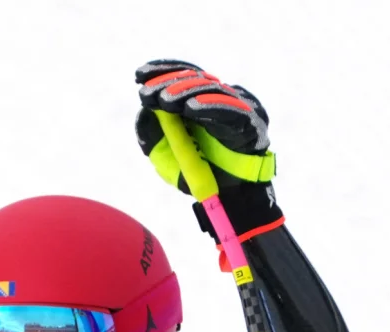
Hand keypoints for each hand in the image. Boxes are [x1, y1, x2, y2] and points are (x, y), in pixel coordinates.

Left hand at [134, 60, 283, 249]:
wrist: (229, 201)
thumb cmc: (199, 175)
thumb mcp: (165, 157)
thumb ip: (152, 135)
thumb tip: (143, 111)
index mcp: (201, 101)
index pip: (183, 75)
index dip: (162, 71)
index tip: (138, 75)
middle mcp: (220, 99)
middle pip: (195, 79)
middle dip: (168, 83)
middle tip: (147, 93)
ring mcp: (237, 108)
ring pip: (211, 90)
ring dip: (185, 93)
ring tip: (164, 100)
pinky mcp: (251, 122)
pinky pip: (231, 110)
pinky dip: (210, 107)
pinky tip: (191, 109)